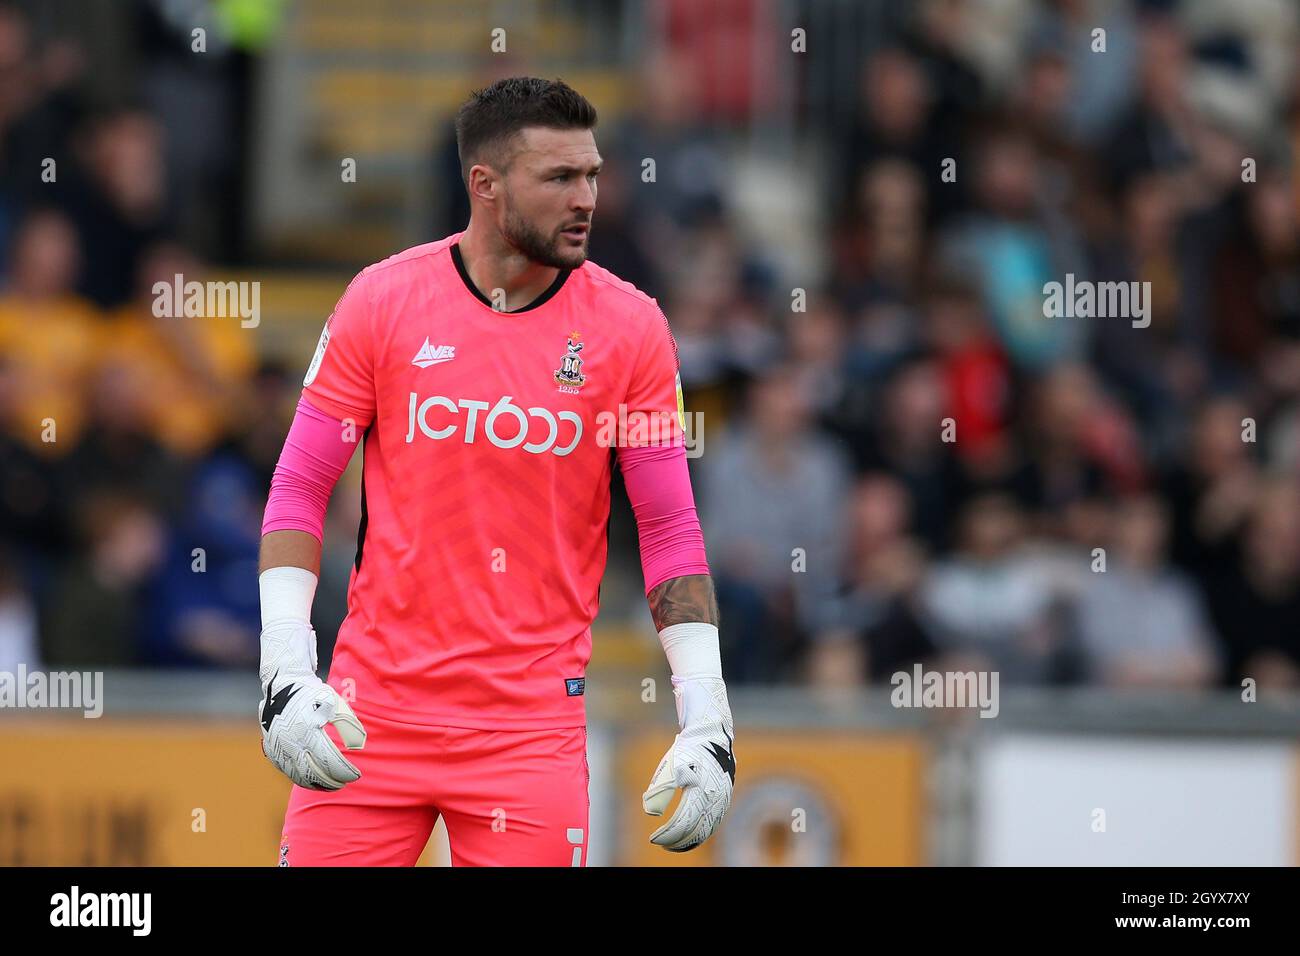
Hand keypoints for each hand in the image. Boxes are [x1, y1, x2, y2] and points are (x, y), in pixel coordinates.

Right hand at [258, 619, 365, 789]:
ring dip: (316, 784)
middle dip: (331, 781)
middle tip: (345, 783)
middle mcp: (291, 742)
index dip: (344, 771)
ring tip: (332, 785)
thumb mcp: (335, 703)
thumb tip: (358, 744)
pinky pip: (286, 770)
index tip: (356, 775)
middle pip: (313, 773)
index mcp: (308, 731)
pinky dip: (301, 778)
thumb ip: (347, 724)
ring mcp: (279, 747)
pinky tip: (313, 781)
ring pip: (298, 775)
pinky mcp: (272, 749)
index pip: (329, 761)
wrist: (282, 684)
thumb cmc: (314, 693)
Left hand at [642, 675, 734, 851]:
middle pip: (696, 831)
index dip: (667, 834)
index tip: (653, 838)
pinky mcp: (724, 797)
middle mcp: (715, 800)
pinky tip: (690, 833)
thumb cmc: (688, 749)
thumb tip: (650, 812)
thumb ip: (660, 790)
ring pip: (707, 829)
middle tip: (661, 844)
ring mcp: (722, 800)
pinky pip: (713, 822)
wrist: (711, 733)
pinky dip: (702, 831)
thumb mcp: (670, 767)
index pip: (682, 824)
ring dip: (690, 839)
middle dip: (678, 841)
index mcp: (701, 793)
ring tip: (674, 844)